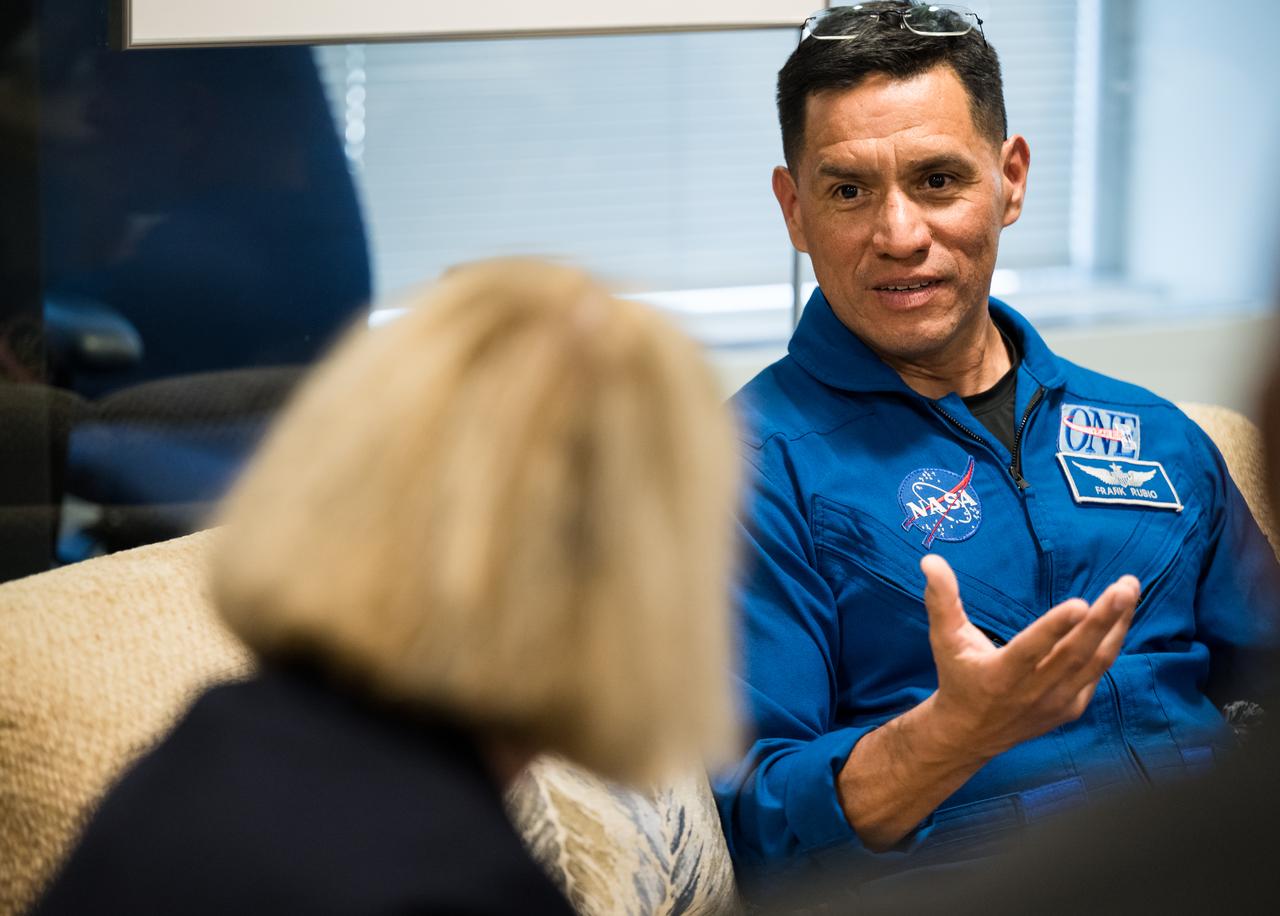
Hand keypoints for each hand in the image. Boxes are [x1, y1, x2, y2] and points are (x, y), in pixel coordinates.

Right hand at [918, 554, 1139, 763]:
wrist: (972, 734)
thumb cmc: (958, 676)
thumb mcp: (944, 640)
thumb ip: (941, 600)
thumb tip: (930, 560)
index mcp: (1001, 674)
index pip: (1032, 649)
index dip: (1055, 628)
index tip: (1080, 603)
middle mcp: (1034, 691)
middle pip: (1076, 654)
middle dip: (1103, 620)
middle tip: (1123, 588)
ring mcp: (1058, 702)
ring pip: (1096, 662)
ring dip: (1117, 626)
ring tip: (1130, 591)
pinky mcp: (1072, 706)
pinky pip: (1097, 671)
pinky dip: (1111, 642)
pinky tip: (1120, 616)